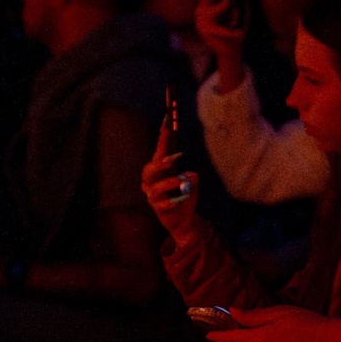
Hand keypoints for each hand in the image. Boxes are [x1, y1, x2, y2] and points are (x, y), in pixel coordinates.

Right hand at [139, 114, 201, 241]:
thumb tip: (192, 174)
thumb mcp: (190, 183)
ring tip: (179, 180)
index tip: (167, 122)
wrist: (183, 219)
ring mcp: (153, 196)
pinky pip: (162, 204)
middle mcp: (152, 182)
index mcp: (160, 171)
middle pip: (149, 169)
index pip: (160, 151)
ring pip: (154, 188)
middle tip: (170, 159)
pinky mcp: (158, 209)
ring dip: (166, 183)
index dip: (163, 137)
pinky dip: (172, 201)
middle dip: (158, 163)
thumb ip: (191, 176)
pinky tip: (179, 199)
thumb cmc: (184, 196)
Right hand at [193, 0, 248, 93]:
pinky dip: (229, 32)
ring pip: (211, 10)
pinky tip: (238, 33)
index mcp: (211, 2)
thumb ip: (239, 1)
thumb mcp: (240, 13)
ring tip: (231, 6)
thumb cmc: (236, 29)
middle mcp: (203, 9)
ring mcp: (202, 21)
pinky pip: (218, 30)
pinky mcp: (205, 32)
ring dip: (223, 7)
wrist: (230, 51)